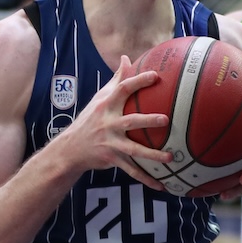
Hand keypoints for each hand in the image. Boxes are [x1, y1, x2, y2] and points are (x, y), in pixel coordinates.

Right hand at [56, 56, 169, 187]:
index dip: (139, 81)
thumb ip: (116, 79)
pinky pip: (131, 171)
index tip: (155, 76)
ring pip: (133, 150)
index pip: (123, 90)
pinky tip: (162, 185)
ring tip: (170, 157)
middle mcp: (108, 123)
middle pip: (130, 121)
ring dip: (152, 155)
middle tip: (166, 119)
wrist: (70, 148)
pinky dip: (146, 179)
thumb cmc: (90, 119)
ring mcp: (109, 143)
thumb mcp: (100, 98)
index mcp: (107, 105)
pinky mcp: (111, 159)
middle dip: (147, 121)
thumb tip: (127, 57)